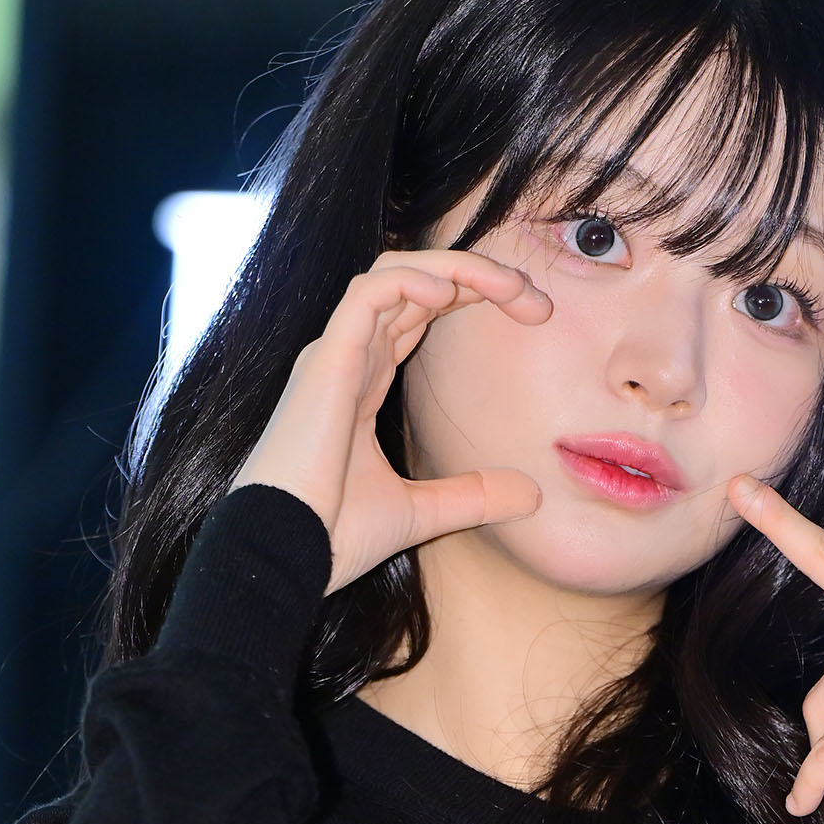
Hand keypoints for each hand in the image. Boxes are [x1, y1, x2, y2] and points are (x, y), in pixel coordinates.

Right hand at [227, 249, 551, 594]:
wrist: (288, 555)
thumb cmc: (333, 534)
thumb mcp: (421, 512)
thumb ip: (473, 497)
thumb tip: (531, 497)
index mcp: (365, 380)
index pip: (419, 313)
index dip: (473, 296)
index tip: (534, 314)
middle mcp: (350, 357)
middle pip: (414, 284)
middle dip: (477, 276)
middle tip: (535, 297)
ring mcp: (336, 354)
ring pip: (394, 273)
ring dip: (455, 268)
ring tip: (508, 286)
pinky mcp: (327, 360)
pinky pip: (368, 293)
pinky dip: (411, 279)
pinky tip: (450, 292)